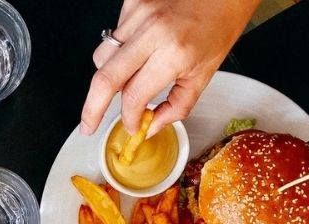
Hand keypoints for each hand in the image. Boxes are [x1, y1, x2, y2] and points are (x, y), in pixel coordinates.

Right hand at [80, 0, 257, 135]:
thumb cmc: (220, 26)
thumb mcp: (205, 74)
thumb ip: (177, 106)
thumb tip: (151, 126)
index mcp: (174, 53)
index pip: (134, 95)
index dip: (129, 117)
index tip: (131, 125)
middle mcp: (152, 32)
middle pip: (104, 79)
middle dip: (92, 108)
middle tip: (89, 125)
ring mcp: (138, 14)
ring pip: (102, 58)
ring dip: (108, 77)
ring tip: (125, 80)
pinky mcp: (132, 3)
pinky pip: (113, 37)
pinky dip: (119, 51)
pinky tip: (138, 49)